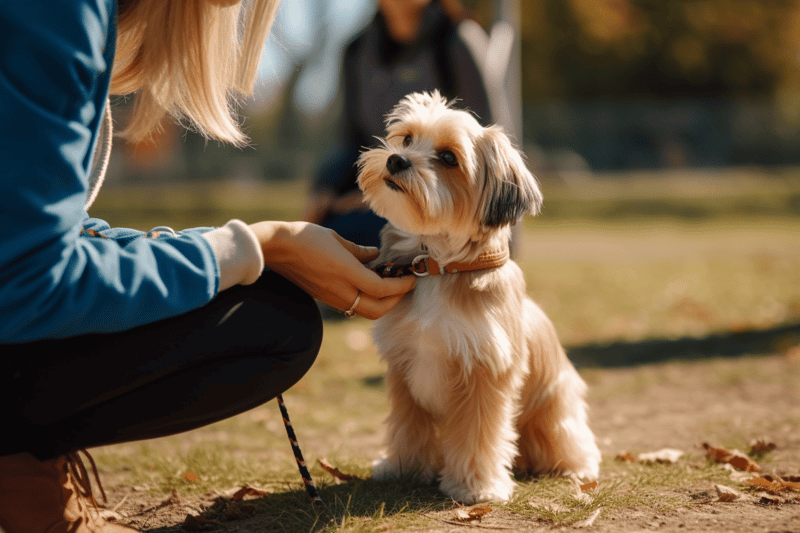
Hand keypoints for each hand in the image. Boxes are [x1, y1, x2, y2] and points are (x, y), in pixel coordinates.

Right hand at [249, 221, 414, 318]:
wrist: (275, 248)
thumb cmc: (304, 236)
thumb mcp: (337, 239)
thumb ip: (360, 251)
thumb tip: (376, 256)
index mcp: (347, 273)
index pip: (382, 289)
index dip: (401, 286)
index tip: (411, 278)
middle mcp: (341, 290)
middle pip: (377, 309)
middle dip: (394, 301)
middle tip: (403, 286)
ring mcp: (332, 297)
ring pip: (364, 311)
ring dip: (381, 303)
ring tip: (389, 287)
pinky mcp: (324, 298)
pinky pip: (352, 306)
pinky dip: (366, 300)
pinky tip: (368, 285)